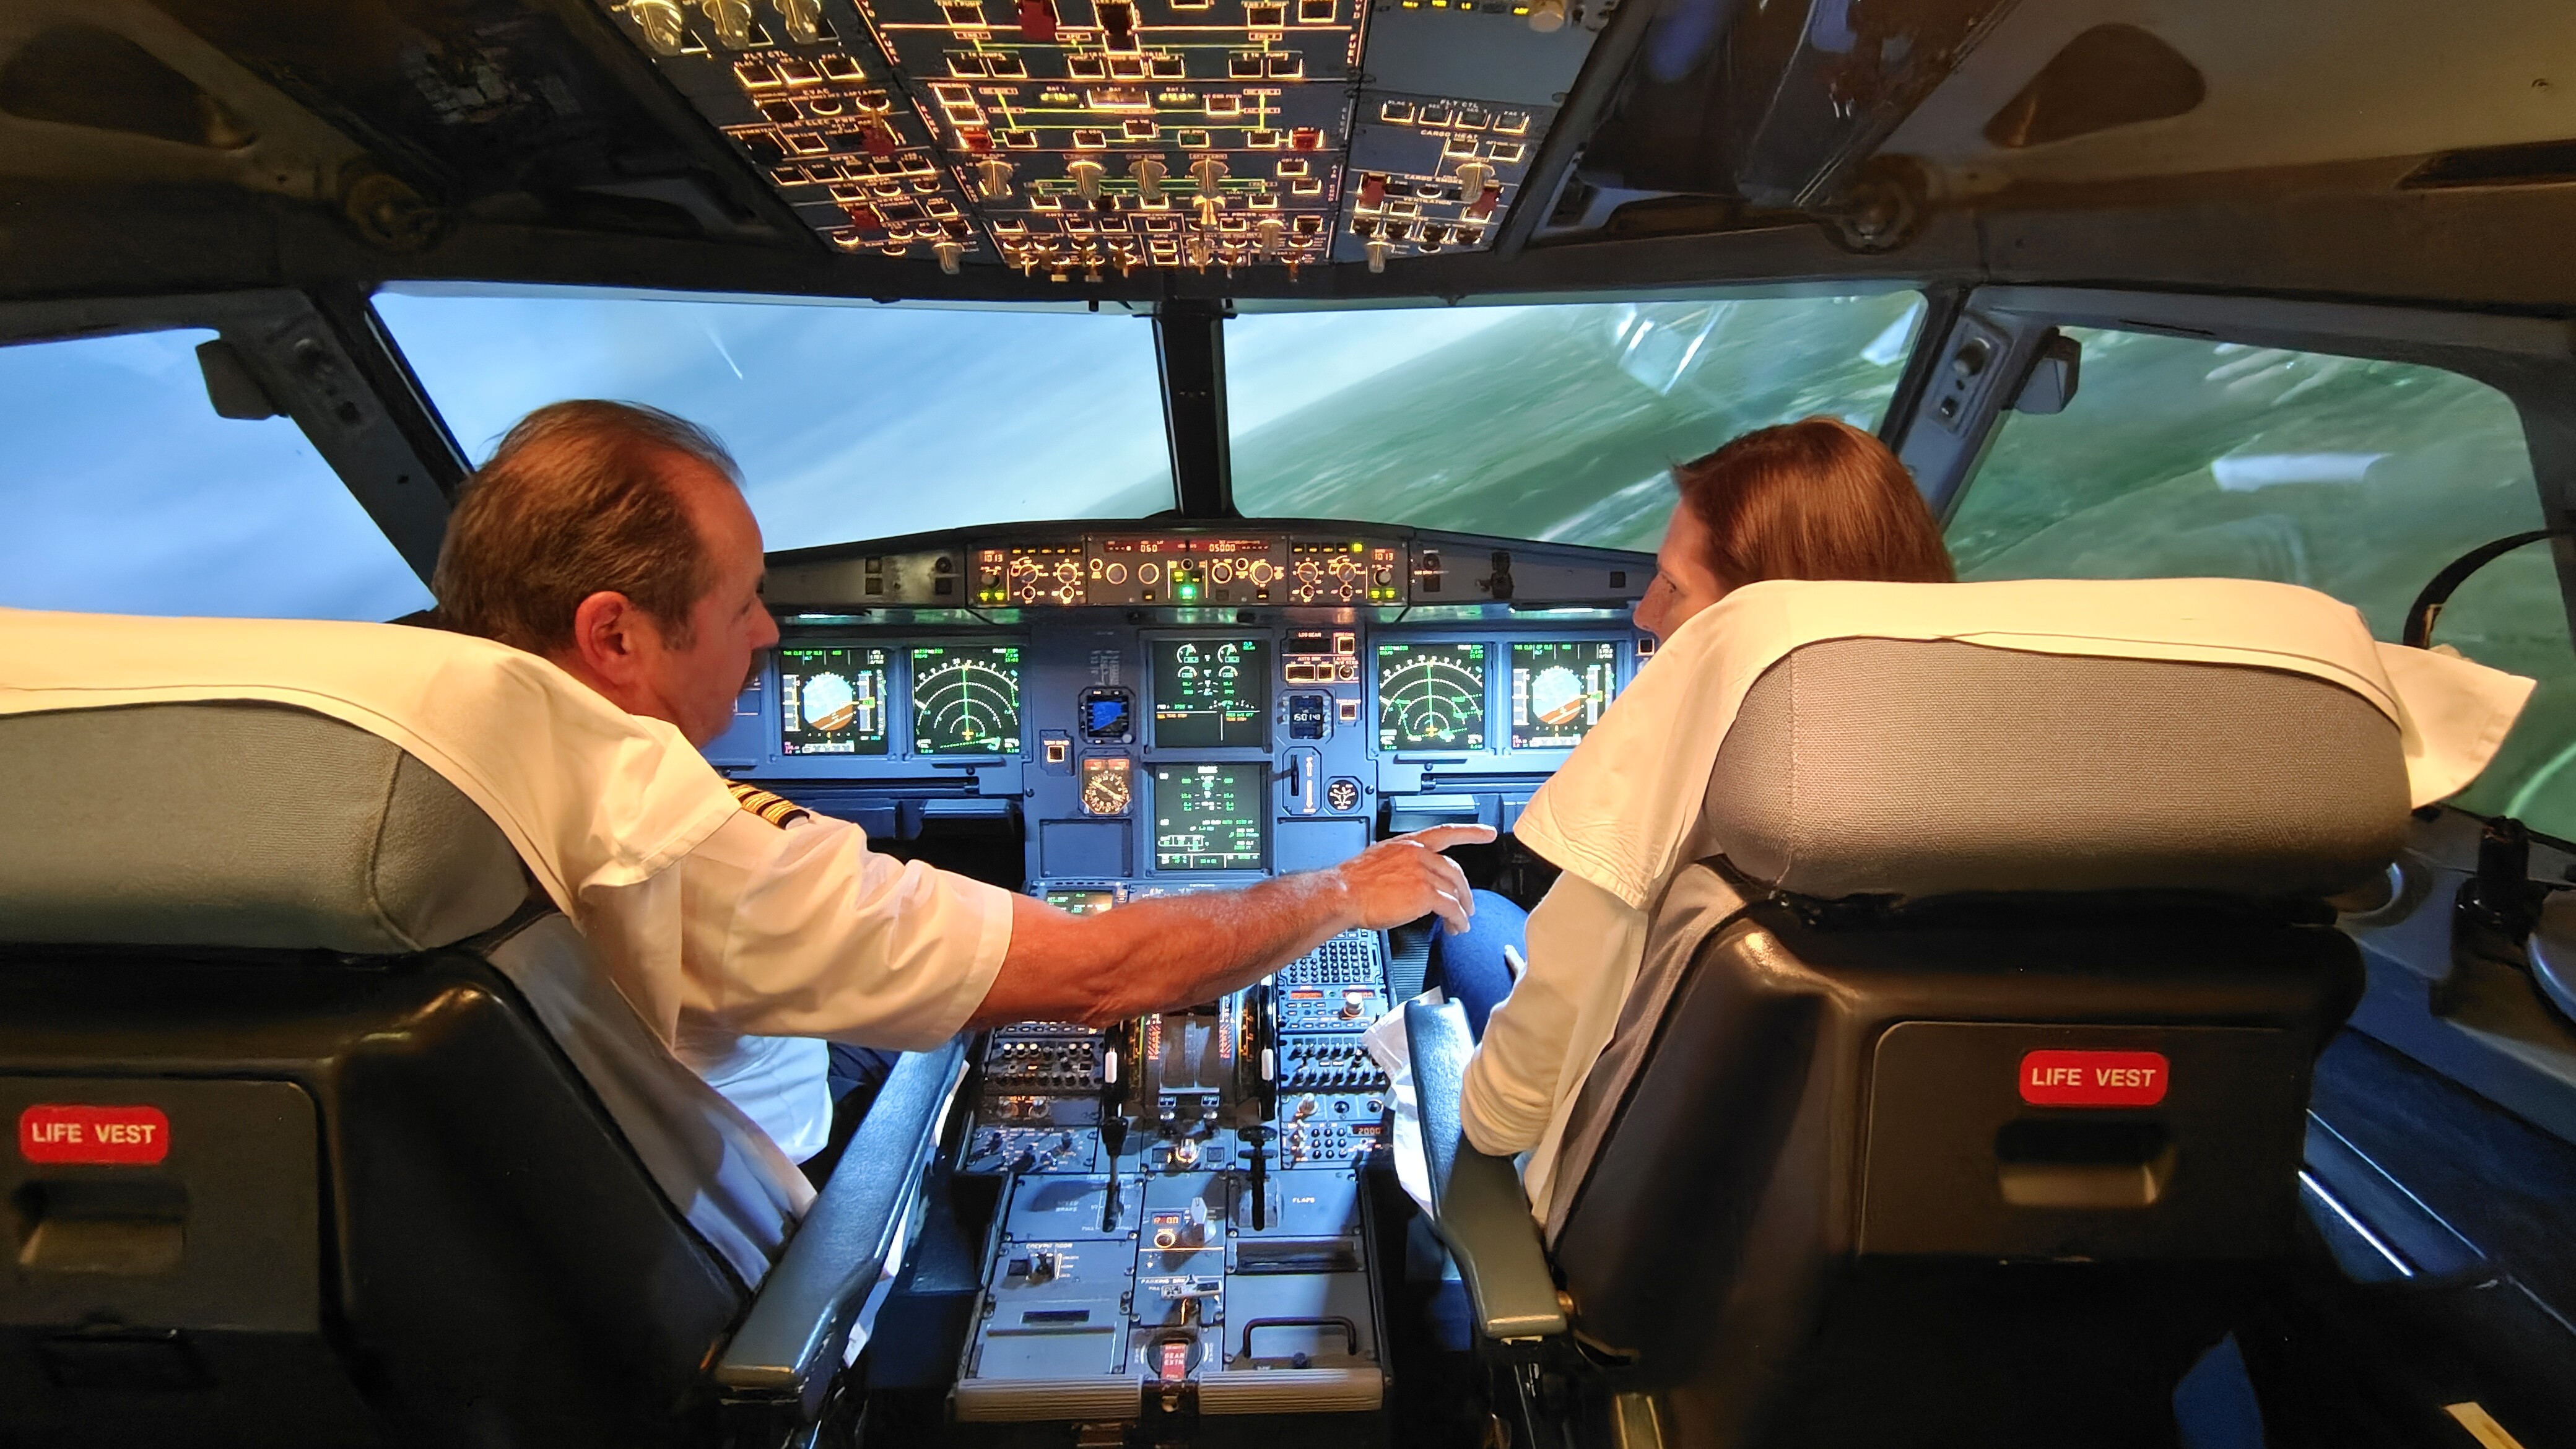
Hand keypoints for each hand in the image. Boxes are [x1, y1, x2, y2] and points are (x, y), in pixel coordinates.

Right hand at [1334, 824, 1495, 933]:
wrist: (1343, 894)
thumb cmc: (1352, 883)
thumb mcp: (1378, 860)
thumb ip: (1399, 865)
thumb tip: (1407, 878)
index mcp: (1407, 844)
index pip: (1445, 833)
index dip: (1470, 832)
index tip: (1487, 832)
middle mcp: (1418, 854)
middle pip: (1455, 870)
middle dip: (1464, 890)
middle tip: (1468, 904)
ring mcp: (1422, 873)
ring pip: (1455, 890)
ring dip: (1461, 909)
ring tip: (1461, 922)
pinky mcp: (1425, 894)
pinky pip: (1451, 908)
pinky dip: (1458, 920)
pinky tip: (1456, 927)